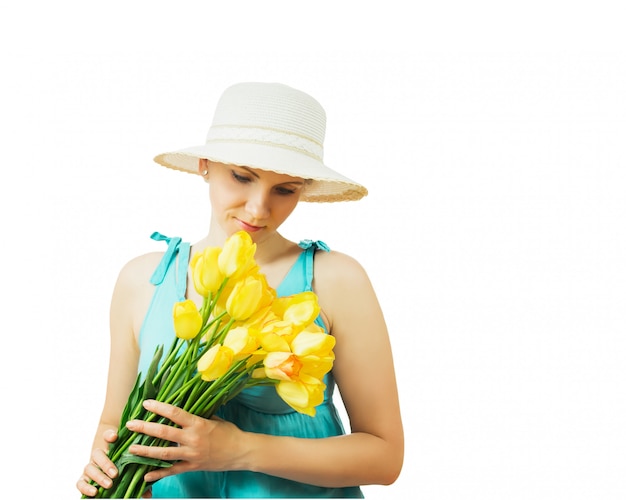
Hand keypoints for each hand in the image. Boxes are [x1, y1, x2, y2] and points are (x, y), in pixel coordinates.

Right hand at [76, 429, 117, 496]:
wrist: (109, 466)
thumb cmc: (118, 459)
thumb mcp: (122, 451)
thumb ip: (119, 443)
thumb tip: (113, 436)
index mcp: (107, 444)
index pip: (106, 436)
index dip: (110, 435)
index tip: (114, 438)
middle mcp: (96, 456)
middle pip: (96, 456)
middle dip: (106, 465)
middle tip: (115, 474)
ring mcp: (89, 468)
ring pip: (88, 469)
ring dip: (98, 477)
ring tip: (109, 485)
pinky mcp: (84, 480)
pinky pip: (80, 483)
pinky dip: (86, 488)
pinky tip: (94, 492)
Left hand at [126, 399, 245, 482]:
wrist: (241, 452)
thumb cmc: (229, 433)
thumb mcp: (214, 419)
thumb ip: (198, 415)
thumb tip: (183, 409)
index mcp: (198, 423)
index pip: (174, 413)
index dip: (158, 408)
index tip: (146, 404)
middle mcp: (192, 439)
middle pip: (164, 433)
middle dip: (145, 428)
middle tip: (130, 424)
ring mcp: (191, 454)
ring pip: (163, 454)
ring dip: (145, 451)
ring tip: (131, 449)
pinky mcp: (193, 467)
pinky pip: (172, 471)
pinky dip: (158, 474)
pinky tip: (145, 475)